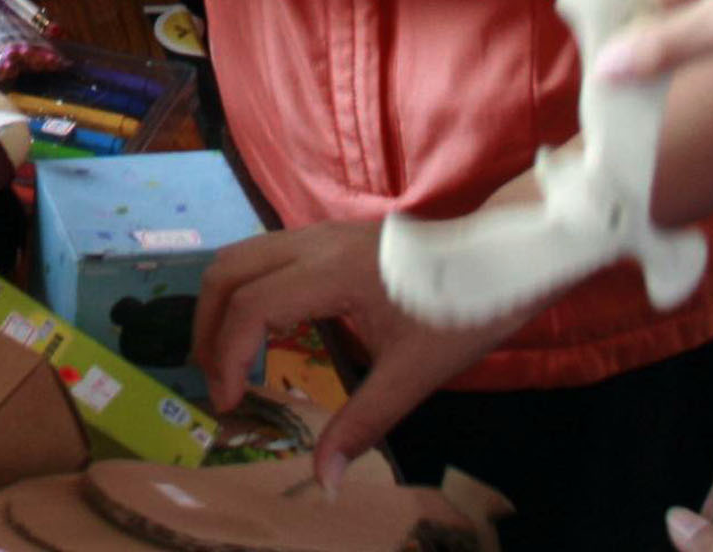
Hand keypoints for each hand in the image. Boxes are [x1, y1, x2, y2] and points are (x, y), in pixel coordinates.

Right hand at [191, 212, 538, 493]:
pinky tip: (264, 334)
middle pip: (227, 271)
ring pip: (240, 257)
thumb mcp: (416, 374)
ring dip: (222, 307)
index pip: (250, 305)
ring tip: (230, 362)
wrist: (505, 257)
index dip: (226, 356)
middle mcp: (313, 242)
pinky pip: (263, 257)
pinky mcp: (327, 238)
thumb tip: (323, 478)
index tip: (230, 404)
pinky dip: (245, 293)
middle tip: (217, 384)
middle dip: (207, 329)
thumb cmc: (465, 309)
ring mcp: (318, 234)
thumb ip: (363, 422)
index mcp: (331, 271)